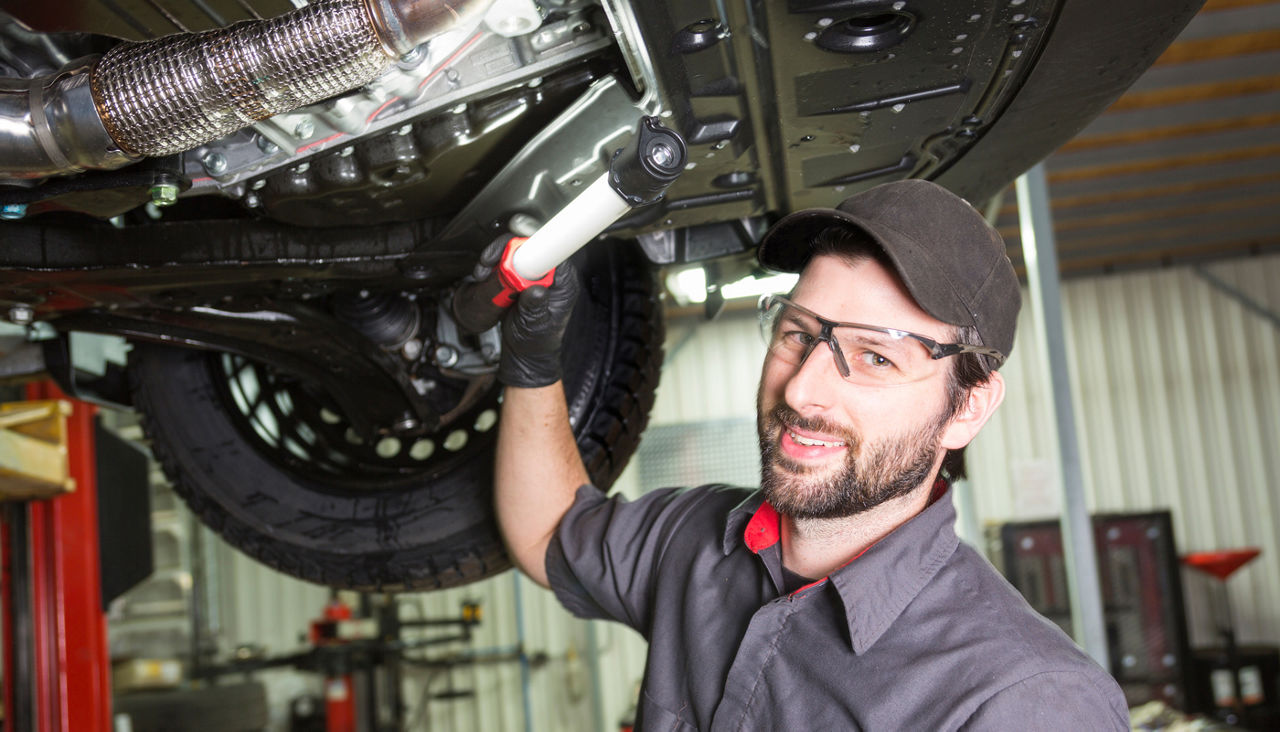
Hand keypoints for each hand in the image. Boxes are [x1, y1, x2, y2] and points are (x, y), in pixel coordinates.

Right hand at [479, 237, 579, 387]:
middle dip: (506, 250)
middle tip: (489, 263)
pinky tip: (484, 275)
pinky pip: (505, 261)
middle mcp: (550, 274)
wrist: (524, 350)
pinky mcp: (519, 276)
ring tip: (483, 272)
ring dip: (495, 258)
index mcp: (563, 283)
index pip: (555, 251)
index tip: (516, 248)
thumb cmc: (537, 340)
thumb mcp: (536, 326)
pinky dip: (491, 265)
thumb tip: (536, 290)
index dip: (534, 243)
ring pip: (515, 251)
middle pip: (530, 245)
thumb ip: (536, 307)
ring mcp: (533, 274)